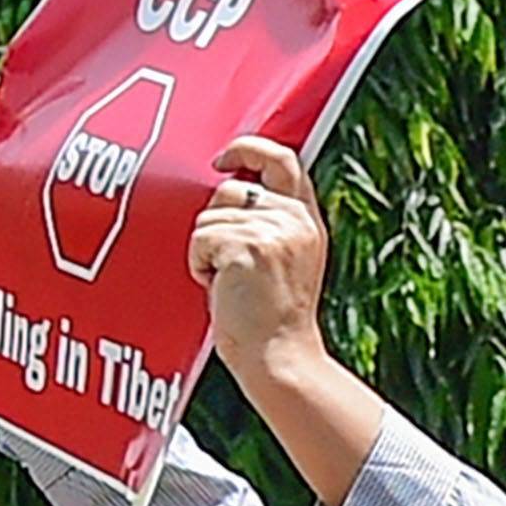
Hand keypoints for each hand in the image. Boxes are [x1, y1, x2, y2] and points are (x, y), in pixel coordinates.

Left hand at [191, 138, 333, 377]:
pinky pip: (199, 239)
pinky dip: (199, 266)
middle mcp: (293, 218)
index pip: (282, 159)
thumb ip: (272, 222)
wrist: (279, 357)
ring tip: (228, 283)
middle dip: (214, 225)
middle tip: (225, 264)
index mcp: (306, 218)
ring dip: (205, 251)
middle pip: (229, 189)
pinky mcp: (246, 246)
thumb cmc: (271, 319)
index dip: (249, 148)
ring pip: (208, 218)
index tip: (223, 158)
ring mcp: (272, 230)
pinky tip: (220, 289)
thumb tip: (228, 191)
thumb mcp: (287, 259)